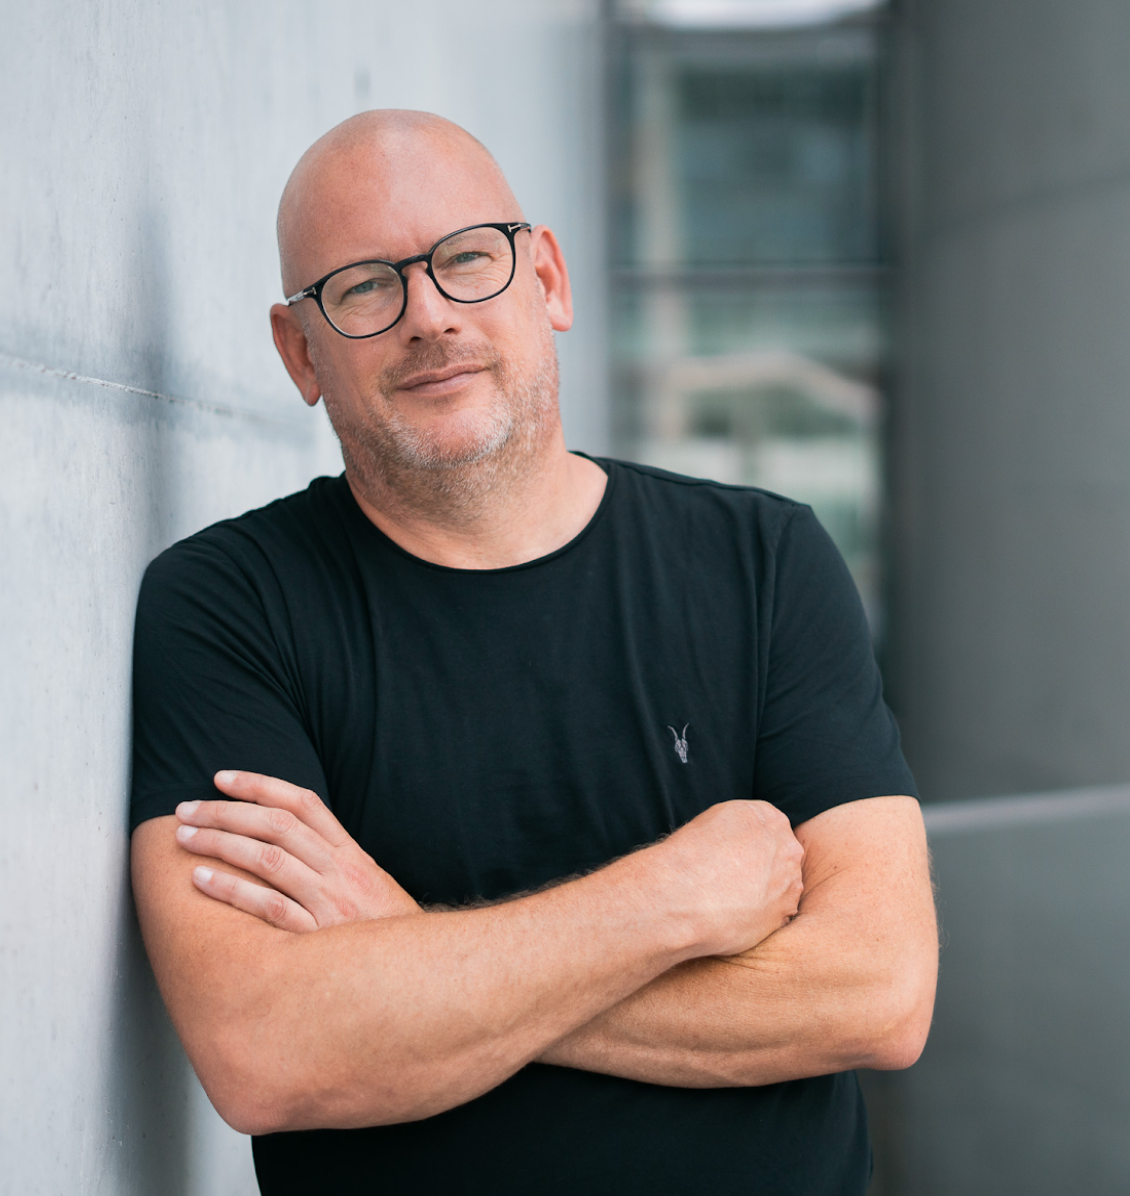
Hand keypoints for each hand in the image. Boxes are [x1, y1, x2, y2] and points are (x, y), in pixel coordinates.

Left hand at [174, 770, 418, 930]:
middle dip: (225, 812)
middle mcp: (339, 870)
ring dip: (220, 843)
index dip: (260, 784)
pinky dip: (231, 889)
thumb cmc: (383, 931)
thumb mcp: (367, 886)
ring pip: (268, 858)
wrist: (417, 974)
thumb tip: (285, 840)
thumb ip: (332, 861)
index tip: (221, 778)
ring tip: (185, 837)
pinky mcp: (317, 936)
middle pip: (276, 825)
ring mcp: (329, 901)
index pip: (302, 803)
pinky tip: (201, 880)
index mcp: (350, 854)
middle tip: (186, 809)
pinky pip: (267, 906)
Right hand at [652, 800, 804, 957]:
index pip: (771, 829)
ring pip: (783, 886)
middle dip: (764, 867)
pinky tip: (736, 914)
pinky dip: (761, 915)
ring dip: (765, 892)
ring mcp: (790, 882)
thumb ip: (744, 824)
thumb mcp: (717, 817)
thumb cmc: (690, 854)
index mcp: (771, 818)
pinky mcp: (784, 913)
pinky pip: (778, 914)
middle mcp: (788, 847)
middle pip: (783, 856)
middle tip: (734, 879)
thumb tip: (746, 837)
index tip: (735, 856)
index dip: (752, 844)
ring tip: (732, 899)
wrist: (682, 893)